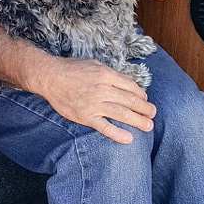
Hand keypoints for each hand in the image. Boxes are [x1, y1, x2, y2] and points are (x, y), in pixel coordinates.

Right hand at [35, 57, 155, 144]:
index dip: (141, 94)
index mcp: (106, 75)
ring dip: (138, 121)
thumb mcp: (95, 65)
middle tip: (153, 114)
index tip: (145, 99)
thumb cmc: (72, 69)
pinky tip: (129, 139)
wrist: (50, 77)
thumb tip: (129, 82)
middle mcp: (103, 89)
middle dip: (145, 108)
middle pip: (130, 101)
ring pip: (122, 114)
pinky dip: (118, 134)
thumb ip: (113, 74)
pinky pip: (105, 127)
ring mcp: (95, 104)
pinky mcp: (86, 117)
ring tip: (148, 126)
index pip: (131, 87)